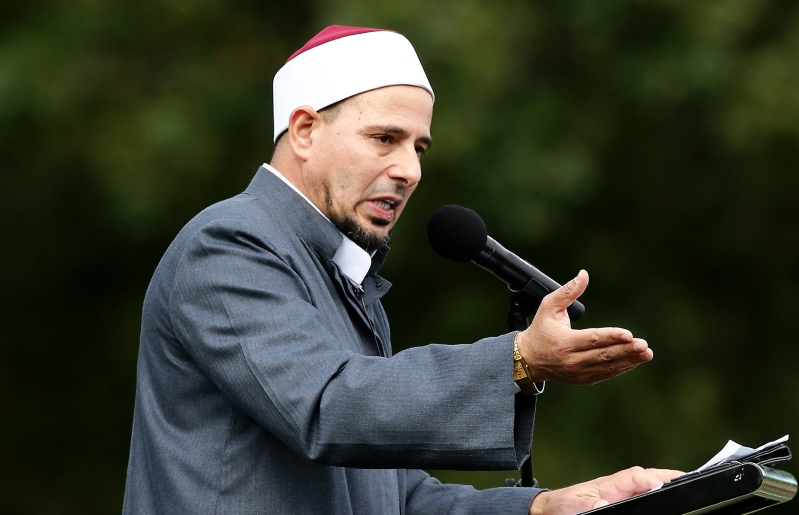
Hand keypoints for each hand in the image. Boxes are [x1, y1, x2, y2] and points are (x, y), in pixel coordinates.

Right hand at [516, 270, 652, 384]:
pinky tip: (634, 361)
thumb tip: (584, 275)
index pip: (592, 339)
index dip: (611, 337)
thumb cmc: (540, 330)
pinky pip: (605, 374)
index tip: (629, 335)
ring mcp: (578, 372)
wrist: (528, 359)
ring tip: (646, 353)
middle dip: (626, 350)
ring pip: (607, 366)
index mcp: (564, 342)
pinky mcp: (583, 379)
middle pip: (603, 354)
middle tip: (644, 345)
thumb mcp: (548, 307)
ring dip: (629, 360)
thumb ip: (568, 291)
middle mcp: (572, 359)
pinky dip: (621, 368)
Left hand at [529, 467, 683, 514]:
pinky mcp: (620, 503)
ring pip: (647, 486)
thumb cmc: (561, 506)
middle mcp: (618, 487)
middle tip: (689, 481)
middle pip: (647, 477)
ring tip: (684, 487)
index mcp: (608, 484)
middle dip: (667, 477)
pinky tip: (667, 498)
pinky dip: (656, 494)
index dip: (651, 479)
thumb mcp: (574, 505)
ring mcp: (621, 495)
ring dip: (665, 484)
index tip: (663, 486)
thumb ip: (591, 503)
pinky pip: (642, 496)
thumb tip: (604, 503)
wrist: (549, 510)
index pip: (636, 476)